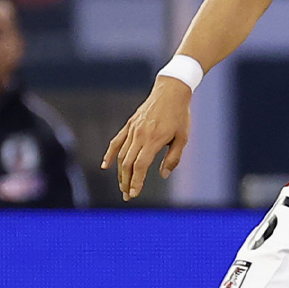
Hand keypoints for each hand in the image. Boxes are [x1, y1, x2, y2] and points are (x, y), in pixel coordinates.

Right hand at [102, 77, 192, 199]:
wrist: (171, 91)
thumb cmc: (180, 116)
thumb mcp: (183, 138)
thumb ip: (173, 158)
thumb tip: (163, 175)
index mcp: (154, 140)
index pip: (140, 166)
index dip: (136, 182)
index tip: (134, 194)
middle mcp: (139, 135)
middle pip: (128, 164)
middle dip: (126, 182)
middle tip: (127, 196)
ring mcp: (132, 129)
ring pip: (121, 155)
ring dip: (120, 173)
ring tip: (122, 187)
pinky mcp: (129, 125)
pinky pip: (116, 142)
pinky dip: (110, 154)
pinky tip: (105, 166)